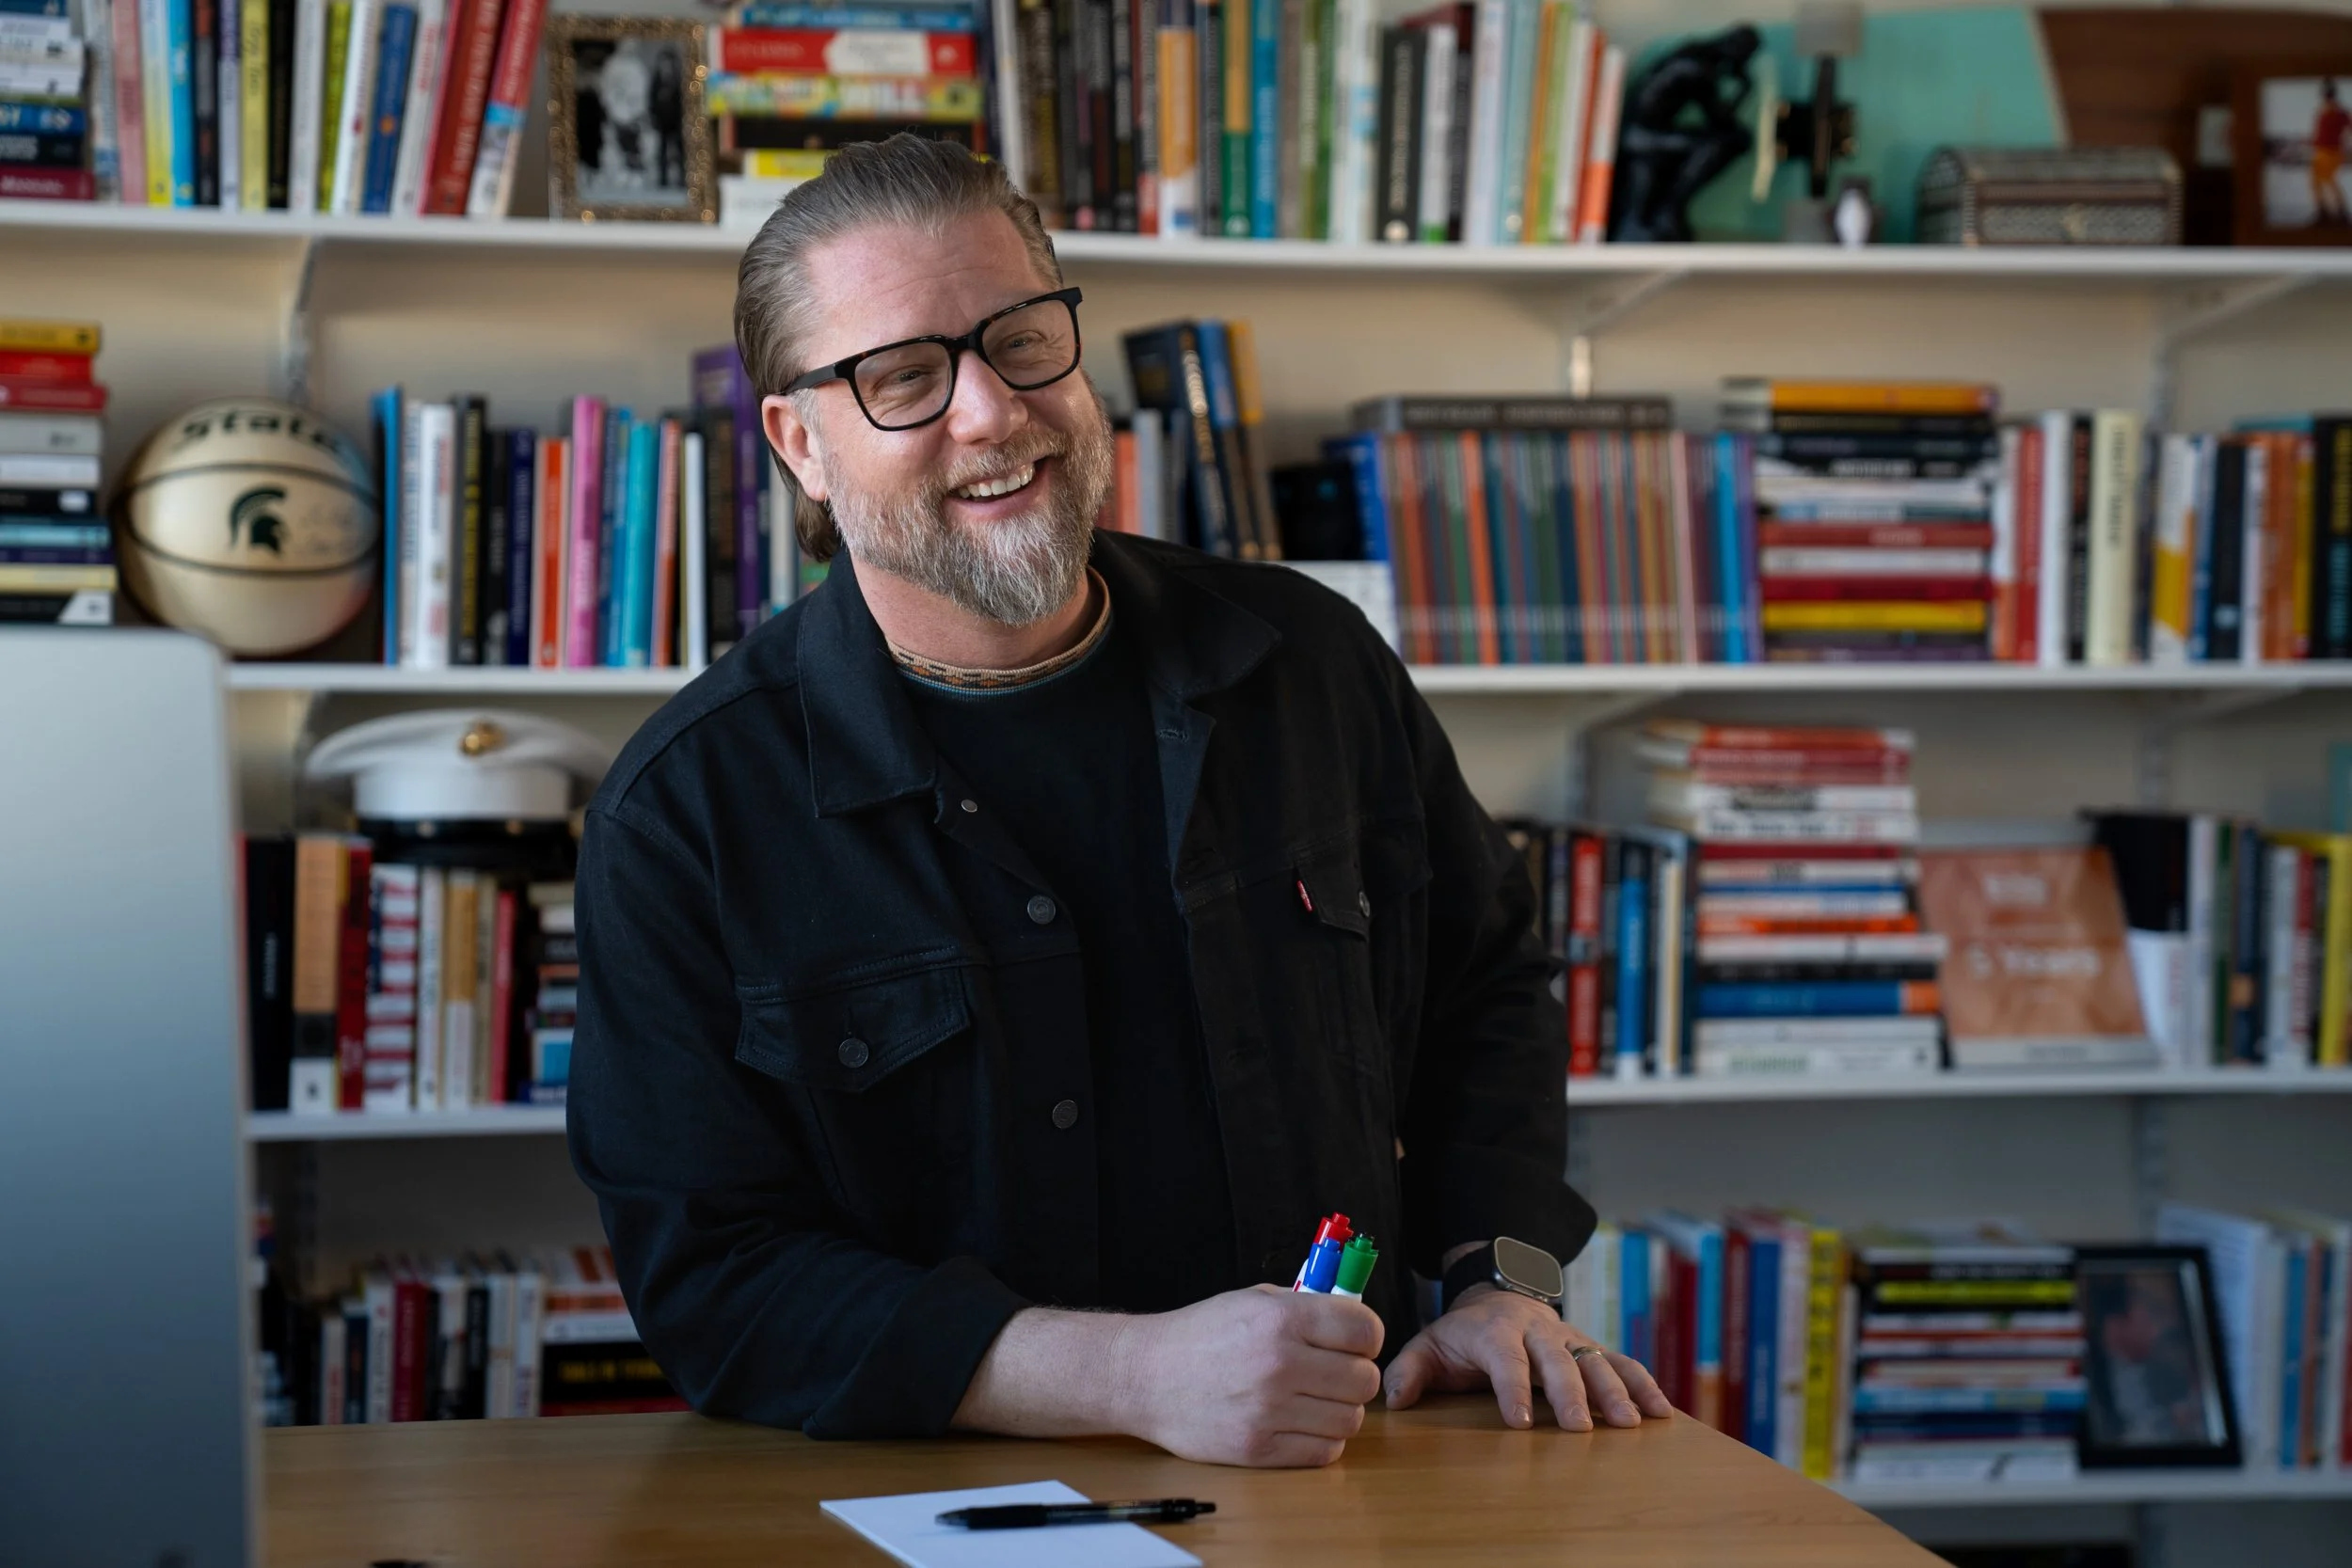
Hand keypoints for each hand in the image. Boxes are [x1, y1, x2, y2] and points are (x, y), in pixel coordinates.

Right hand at [1118, 1284, 1384, 1466]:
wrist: (1145, 1376)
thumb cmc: (1200, 1335)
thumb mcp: (1252, 1300)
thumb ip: (1305, 1308)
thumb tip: (1354, 1321)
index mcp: (1281, 1319)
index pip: (1366, 1331)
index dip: (1366, 1336)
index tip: (1354, 1342)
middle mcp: (1279, 1364)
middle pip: (1365, 1379)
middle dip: (1355, 1374)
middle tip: (1334, 1373)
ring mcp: (1269, 1411)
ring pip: (1350, 1419)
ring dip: (1339, 1410)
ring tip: (1315, 1400)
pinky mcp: (1258, 1449)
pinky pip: (1324, 1452)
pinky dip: (1321, 1440)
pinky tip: (1300, 1423)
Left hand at [1383, 1286, 1673, 1431]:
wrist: (1497, 1297)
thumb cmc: (1461, 1335)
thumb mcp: (1429, 1345)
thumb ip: (1410, 1370)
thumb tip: (1394, 1399)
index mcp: (1495, 1331)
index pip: (1504, 1359)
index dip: (1511, 1388)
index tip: (1518, 1421)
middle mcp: (1537, 1331)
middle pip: (1557, 1360)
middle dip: (1569, 1393)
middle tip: (1579, 1428)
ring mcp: (1569, 1338)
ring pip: (1595, 1360)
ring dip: (1614, 1391)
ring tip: (1629, 1423)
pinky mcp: (1590, 1348)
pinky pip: (1621, 1363)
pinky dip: (1643, 1384)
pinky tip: (1661, 1412)